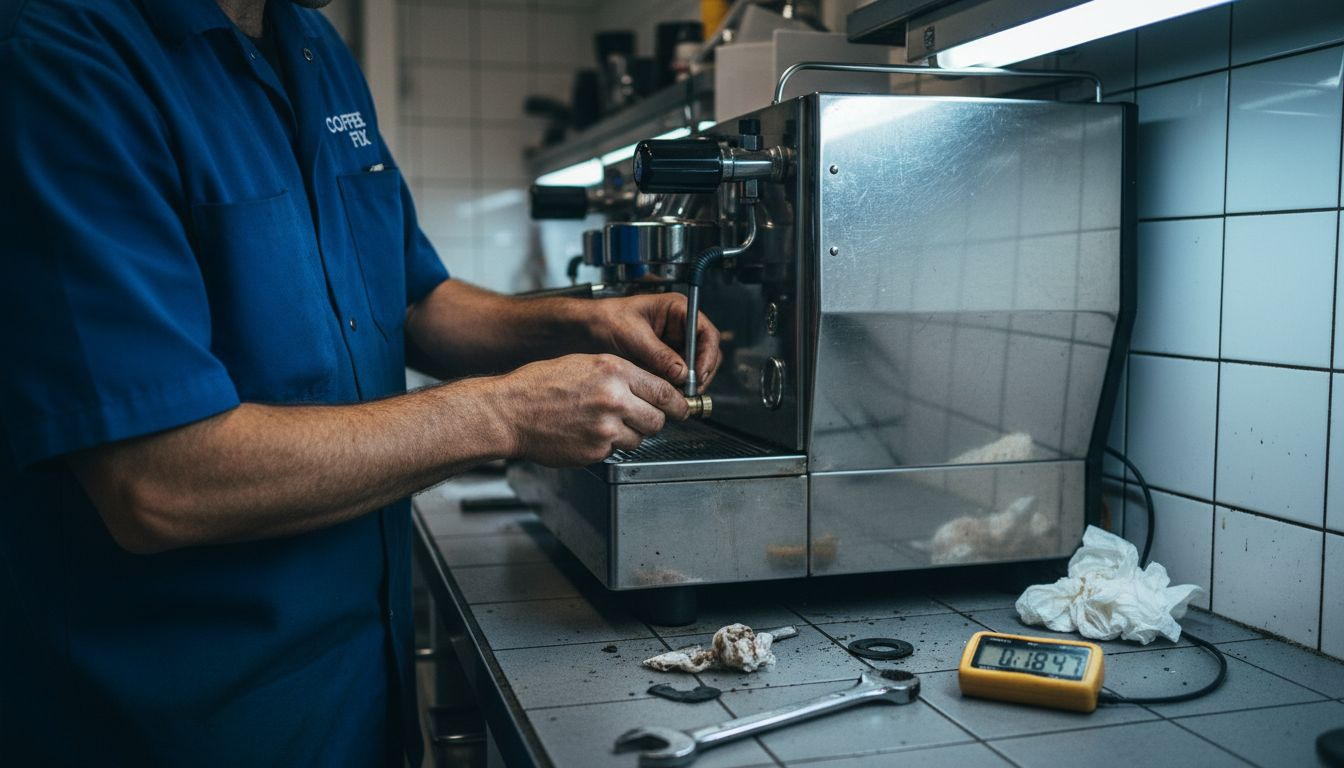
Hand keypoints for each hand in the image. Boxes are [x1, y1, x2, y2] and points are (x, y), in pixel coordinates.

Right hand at [493, 354, 688, 466]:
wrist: (509, 411)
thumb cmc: (539, 385)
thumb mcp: (585, 363)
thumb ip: (620, 374)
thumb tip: (649, 386)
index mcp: (615, 371)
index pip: (665, 390)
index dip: (677, 402)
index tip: (681, 407)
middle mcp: (615, 398)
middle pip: (659, 418)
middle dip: (655, 420)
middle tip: (643, 418)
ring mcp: (606, 428)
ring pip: (640, 438)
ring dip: (630, 434)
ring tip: (605, 424)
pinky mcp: (596, 451)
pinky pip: (616, 450)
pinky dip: (608, 445)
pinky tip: (587, 433)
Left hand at [587, 293, 722, 391]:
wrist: (585, 330)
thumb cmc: (605, 319)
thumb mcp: (632, 335)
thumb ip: (658, 354)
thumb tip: (681, 373)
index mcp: (677, 310)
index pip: (706, 333)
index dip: (707, 355)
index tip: (697, 374)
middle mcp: (680, 328)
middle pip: (705, 353)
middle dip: (700, 373)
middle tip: (688, 391)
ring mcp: (673, 346)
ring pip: (694, 369)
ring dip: (688, 383)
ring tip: (676, 395)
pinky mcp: (664, 362)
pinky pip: (678, 377)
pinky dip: (676, 387)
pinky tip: (667, 394)